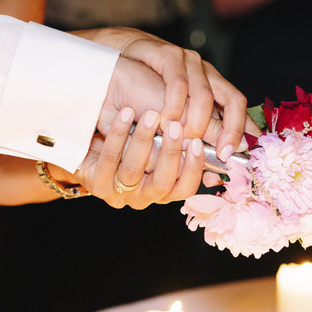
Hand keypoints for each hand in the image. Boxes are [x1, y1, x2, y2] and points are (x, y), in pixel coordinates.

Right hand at [77, 28, 257, 159]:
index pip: (240, 109)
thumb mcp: (177, 123)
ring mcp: (190, 62)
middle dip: (229, 129)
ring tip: (184, 140)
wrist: (118, 67)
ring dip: (195, 123)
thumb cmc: (148, 98)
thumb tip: (215, 171)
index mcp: (215, 87)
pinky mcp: (169, 55)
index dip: (243, 131)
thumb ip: (197, 141)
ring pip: (205, 94)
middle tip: (219, 152)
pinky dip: (174, 106)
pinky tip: (165, 121)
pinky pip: (178, 83)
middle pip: (233, 99)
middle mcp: (207, 73)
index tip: (236, 154)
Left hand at [77, 107, 205, 208]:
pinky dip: (119, 135)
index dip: (193, 168)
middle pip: (162, 183)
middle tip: (175, 126)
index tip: (197, 142)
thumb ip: (186, 142)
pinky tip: (127, 114)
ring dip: (144, 141)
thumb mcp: (162, 139)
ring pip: (133, 171)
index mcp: (164, 192)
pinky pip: (109, 159)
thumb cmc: (135, 137)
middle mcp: (144, 197)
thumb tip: (220, 139)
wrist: (92, 140)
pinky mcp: (96, 184)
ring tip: (151, 115)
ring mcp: (119, 193)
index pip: (185, 189)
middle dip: (170, 153)